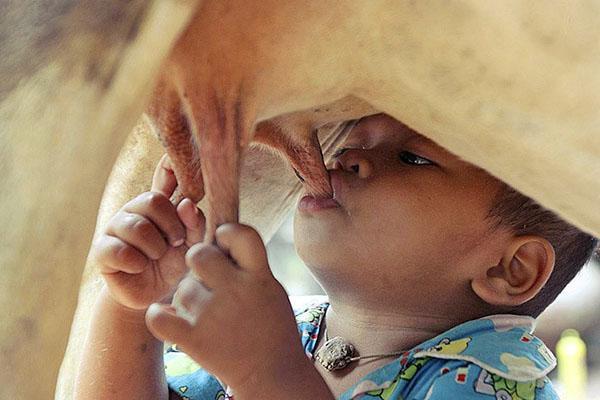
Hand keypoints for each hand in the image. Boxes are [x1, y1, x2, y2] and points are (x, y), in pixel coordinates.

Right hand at [94, 154, 204, 309]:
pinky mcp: (102, 250)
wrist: (153, 296)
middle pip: (153, 200)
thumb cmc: (173, 264)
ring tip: (158, 257)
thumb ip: (194, 223)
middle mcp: (134, 208)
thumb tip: (187, 204)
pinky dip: (136, 261)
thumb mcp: (191, 244)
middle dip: (171, 226)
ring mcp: (115, 227)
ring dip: (155, 247)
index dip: (171, 164)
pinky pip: (119, 249)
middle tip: (176, 242)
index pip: (164, 174)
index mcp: (158, 203)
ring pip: (137, 226)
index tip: (176, 159)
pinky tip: (140, 267)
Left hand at [144, 223, 308, 390]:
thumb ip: (249, 264)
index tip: (225, 246)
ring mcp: (213, 315)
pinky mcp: (194, 339)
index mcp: (260, 275)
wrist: (272, 373)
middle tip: (209, 282)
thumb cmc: (271, 328)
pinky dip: (160, 316)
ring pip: (181, 288)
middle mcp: (236, 290)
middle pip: (198, 254)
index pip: (240, 233)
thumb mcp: (271, 289)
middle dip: (199, 264)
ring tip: (205, 316)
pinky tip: (173, 319)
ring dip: (187, 298)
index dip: (227, 233)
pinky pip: (158, 316)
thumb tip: (219, 235)